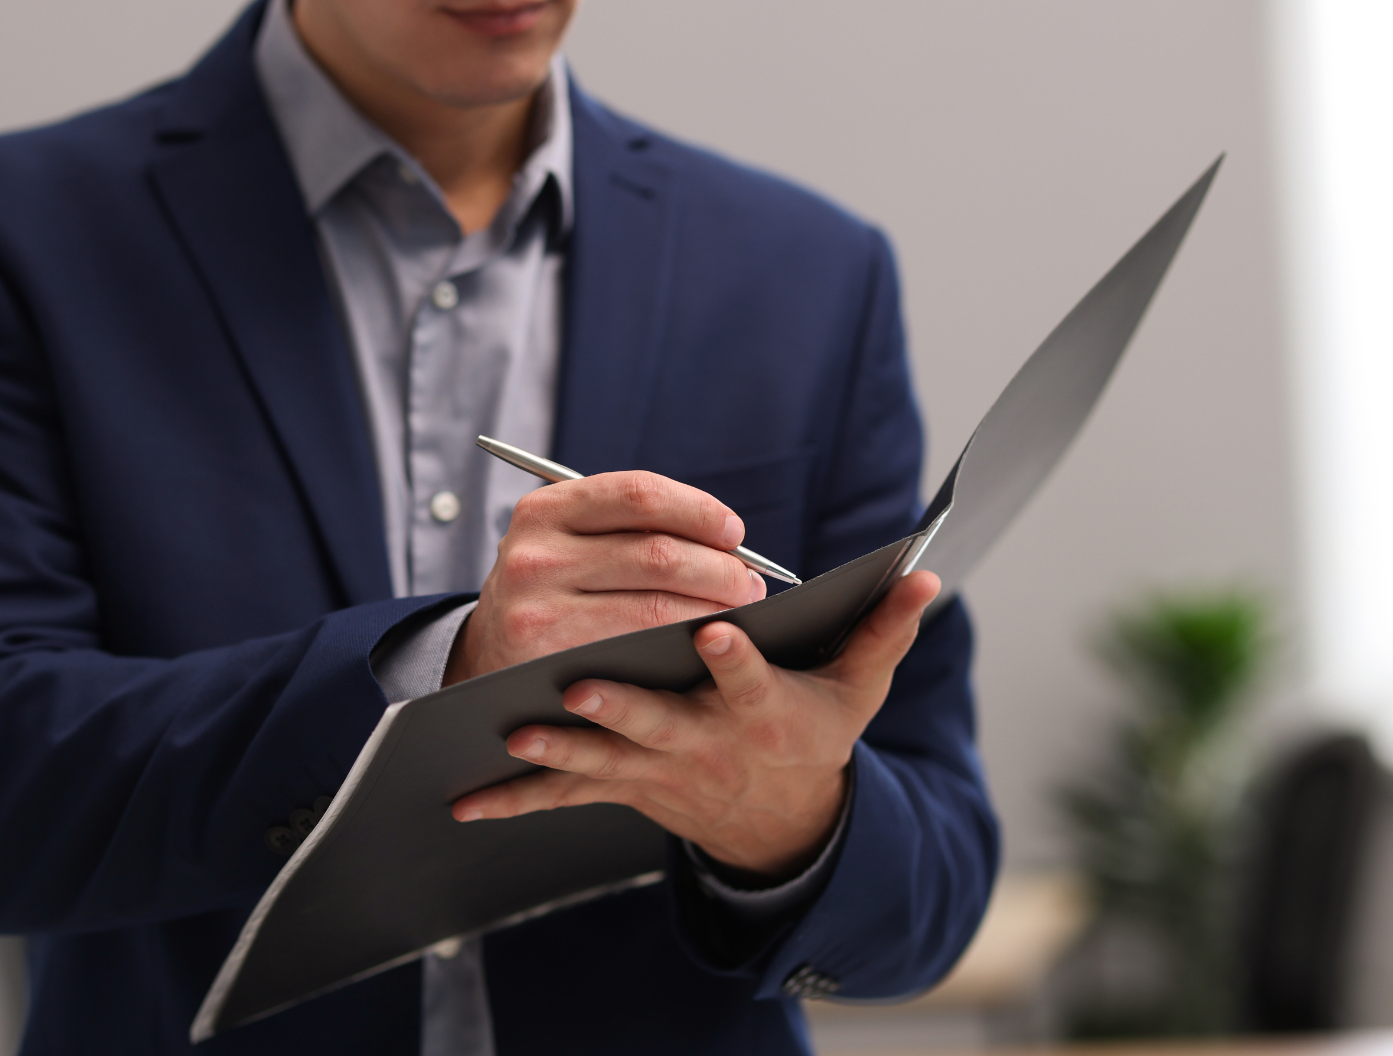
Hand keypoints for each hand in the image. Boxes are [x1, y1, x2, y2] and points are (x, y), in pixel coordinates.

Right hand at [443, 471, 767, 685]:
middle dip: (721, 568)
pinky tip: (705, 640)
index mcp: (546, 509)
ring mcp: (538, 608)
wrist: (490, 656)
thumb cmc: (555, 591)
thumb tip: (727, 539)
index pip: (639, 494)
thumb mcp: (568, 543)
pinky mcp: (549, 657)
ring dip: (715, 607)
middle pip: (658, 552)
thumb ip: (628, 528)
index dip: (698, 510)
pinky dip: (686, 641)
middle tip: (750, 582)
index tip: (734, 532)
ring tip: (738, 610)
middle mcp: (535, 553)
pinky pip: (641, 647)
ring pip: (657, 603)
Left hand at [451, 570, 942, 880]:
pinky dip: (517, 801)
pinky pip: (566, 798)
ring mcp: (659, 770)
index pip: (751, 682)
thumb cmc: (814, 733)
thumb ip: (886, 629)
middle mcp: (706, 744)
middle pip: (661, 725)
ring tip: (517, 735)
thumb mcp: (859, 689)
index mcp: (764, 713)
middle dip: (623, 708)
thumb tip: (926, 575)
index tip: (718, 629)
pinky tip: (466, 802)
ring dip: (560, 751)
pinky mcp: (624, 786)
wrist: (778, 818)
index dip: (737, 659)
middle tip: (583, 687)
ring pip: (603, 761)